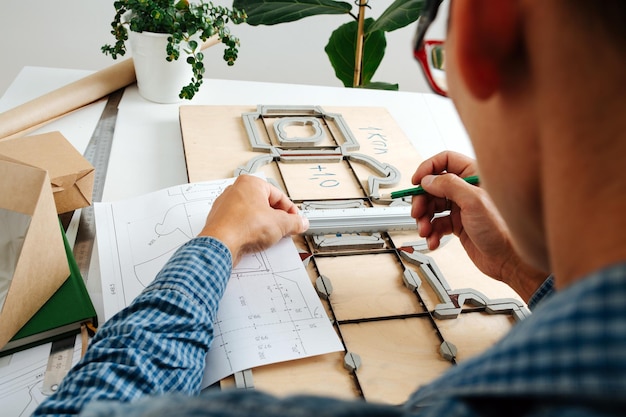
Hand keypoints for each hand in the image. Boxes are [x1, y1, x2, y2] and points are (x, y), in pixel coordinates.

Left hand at [198, 175, 308, 264]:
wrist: (220, 245)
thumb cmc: (243, 227)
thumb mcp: (279, 224)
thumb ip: (294, 222)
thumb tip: (301, 222)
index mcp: (250, 183)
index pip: (278, 195)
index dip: (290, 210)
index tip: (295, 220)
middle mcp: (235, 191)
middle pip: (264, 204)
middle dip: (276, 218)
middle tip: (284, 229)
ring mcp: (226, 206)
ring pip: (252, 215)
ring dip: (263, 225)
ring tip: (269, 236)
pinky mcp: (220, 221)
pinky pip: (241, 224)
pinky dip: (250, 231)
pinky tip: (255, 240)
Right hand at [411, 151, 545, 300]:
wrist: (510, 260)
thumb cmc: (503, 230)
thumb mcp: (474, 202)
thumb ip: (449, 185)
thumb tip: (428, 179)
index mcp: (474, 176)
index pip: (445, 161)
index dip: (428, 169)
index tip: (416, 182)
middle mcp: (466, 189)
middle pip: (433, 187)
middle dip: (422, 200)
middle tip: (417, 212)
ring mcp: (462, 207)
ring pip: (433, 207)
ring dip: (424, 219)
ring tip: (425, 231)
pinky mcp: (458, 224)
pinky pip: (437, 224)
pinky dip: (432, 233)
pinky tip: (434, 240)